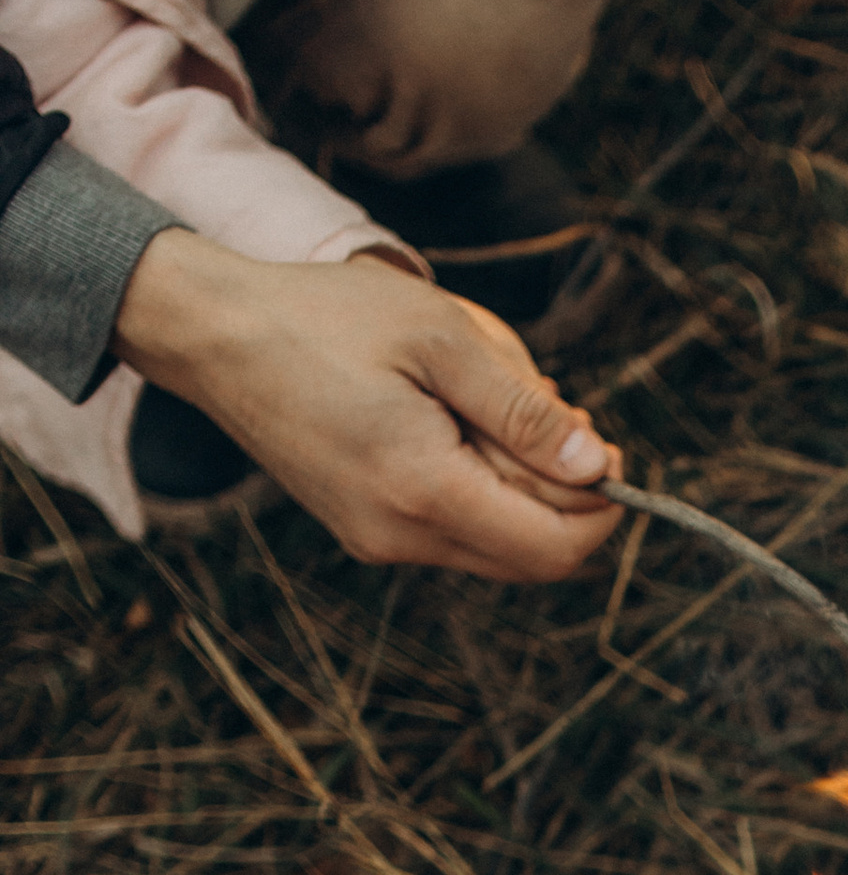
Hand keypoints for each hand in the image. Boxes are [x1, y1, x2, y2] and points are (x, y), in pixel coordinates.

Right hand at [114, 238, 622, 579]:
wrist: (216, 335)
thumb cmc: (326, 319)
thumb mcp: (444, 340)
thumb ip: (524, 412)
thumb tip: (596, 467)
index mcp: (424, 491)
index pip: (556, 547)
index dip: (602, 507)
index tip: (601, 442)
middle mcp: (401, 537)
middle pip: (534, 555)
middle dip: (564, 494)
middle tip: (551, 411)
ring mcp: (378, 542)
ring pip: (496, 545)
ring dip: (520, 487)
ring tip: (491, 405)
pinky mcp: (365, 532)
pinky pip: (453, 531)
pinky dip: (479, 487)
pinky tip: (454, 422)